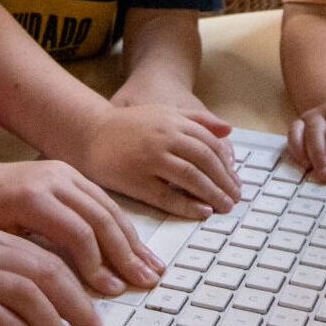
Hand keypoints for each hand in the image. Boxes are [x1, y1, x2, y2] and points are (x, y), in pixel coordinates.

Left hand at [0, 157, 164, 295]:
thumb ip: (28, 264)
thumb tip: (61, 301)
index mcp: (32, 197)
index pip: (78, 233)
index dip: (98, 265)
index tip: (111, 292)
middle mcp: (53, 179)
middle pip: (100, 218)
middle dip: (125, 254)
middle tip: (144, 282)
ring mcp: (65, 172)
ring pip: (108, 207)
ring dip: (132, 240)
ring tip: (152, 268)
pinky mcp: (71, 172)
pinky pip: (103, 199)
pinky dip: (122, 225)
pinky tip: (136, 247)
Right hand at [80, 102, 239, 218]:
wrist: (90, 132)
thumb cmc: (128, 125)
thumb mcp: (164, 113)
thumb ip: (197, 119)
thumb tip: (229, 130)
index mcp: (173, 121)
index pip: (211, 144)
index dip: (227, 164)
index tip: (235, 179)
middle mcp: (164, 137)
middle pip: (205, 161)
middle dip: (225, 181)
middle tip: (235, 197)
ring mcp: (150, 159)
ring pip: (191, 177)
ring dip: (213, 194)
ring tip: (225, 207)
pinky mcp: (136, 179)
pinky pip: (168, 195)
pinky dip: (188, 205)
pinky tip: (202, 212)